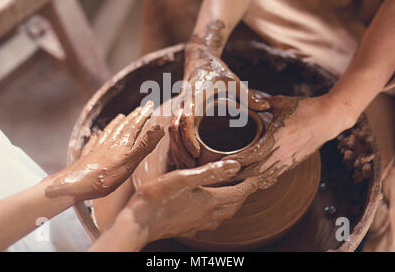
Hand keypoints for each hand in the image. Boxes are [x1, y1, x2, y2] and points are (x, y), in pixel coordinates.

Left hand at [45, 101, 164, 201]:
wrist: (74, 185)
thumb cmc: (103, 177)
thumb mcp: (130, 162)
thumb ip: (145, 145)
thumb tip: (159, 126)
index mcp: (122, 144)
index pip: (135, 126)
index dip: (143, 116)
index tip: (150, 105)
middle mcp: (110, 143)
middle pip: (123, 127)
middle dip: (132, 117)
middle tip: (139, 108)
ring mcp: (97, 149)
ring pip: (109, 132)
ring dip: (117, 124)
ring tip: (121, 117)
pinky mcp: (88, 158)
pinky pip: (94, 143)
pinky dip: (98, 136)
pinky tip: (96, 136)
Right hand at [122, 160, 259, 241]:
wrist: (137, 223)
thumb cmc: (157, 198)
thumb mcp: (183, 177)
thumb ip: (210, 171)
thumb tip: (235, 166)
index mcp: (208, 201)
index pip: (237, 193)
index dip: (250, 185)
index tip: (257, 178)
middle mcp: (206, 215)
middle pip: (233, 207)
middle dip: (243, 196)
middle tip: (247, 186)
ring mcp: (196, 224)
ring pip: (222, 217)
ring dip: (231, 207)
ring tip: (231, 197)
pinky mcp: (185, 229)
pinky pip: (208, 224)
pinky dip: (215, 216)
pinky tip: (207, 212)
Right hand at [169, 43, 269, 168]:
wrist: (199, 60)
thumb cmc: (217, 71)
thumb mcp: (233, 81)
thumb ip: (248, 95)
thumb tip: (266, 107)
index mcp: (195, 97)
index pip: (185, 119)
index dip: (189, 138)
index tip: (196, 153)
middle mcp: (183, 103)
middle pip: (174, 130)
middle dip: (180, 149)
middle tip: (192, 166)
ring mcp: (178, 107)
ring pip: (170, 132)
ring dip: (176, 149)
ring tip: (188, 166)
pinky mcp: (178, 111)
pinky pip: (172, 130)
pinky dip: (175, 145)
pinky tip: (183, 158)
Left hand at [224, 95, 352, 187]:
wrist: (330, 118)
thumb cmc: (305, 108)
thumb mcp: (281, 102)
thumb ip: (261, 102)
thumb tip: (244, 97)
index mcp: (277, 137)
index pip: (251, 155)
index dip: (235, 161)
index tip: (220, 162)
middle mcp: (282, 153)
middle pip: (254, 172)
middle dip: (237, 175)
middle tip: (221, 175)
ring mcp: (289, 160)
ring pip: (264, 177)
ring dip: (248, 180)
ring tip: (232, 181)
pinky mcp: (293, 164)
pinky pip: (274, 176)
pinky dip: (261, 180)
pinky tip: (252, 181)